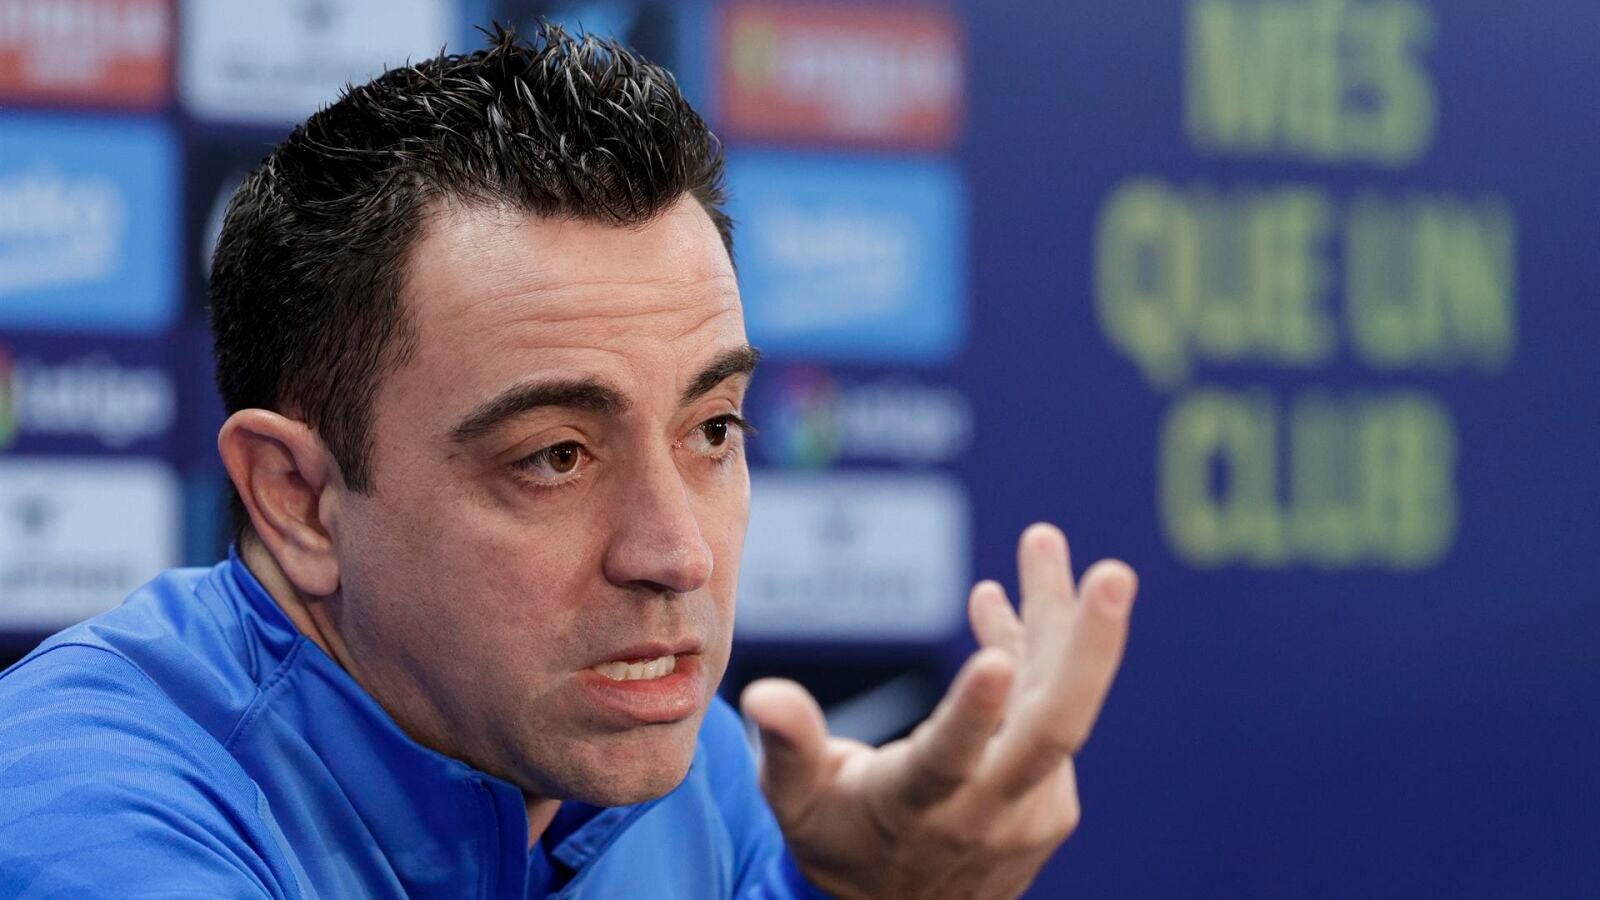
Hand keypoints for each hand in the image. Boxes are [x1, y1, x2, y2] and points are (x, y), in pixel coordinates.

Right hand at [740, 524, 1136, 899]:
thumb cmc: (838, 841)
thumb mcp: (797, 802)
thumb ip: (789, 745)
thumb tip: (762, 695)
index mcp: (917, 809)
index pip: (950, 761)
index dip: (973, 712)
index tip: (994, 658)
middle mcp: (988, 813)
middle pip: (1053, 729)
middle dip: (1090, 648)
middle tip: (1115, 575)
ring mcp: (1031, 809)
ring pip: (1055, 702)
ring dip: (1055, 620)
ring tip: (1043, 543)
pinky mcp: (1053, 802)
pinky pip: (1047, 713)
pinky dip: (1034, 654)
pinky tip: (1002, 605)